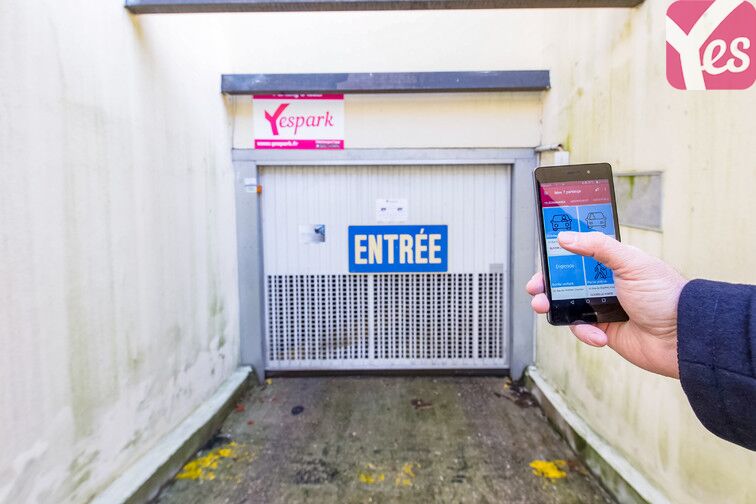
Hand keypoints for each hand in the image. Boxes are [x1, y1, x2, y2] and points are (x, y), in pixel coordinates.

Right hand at [526, 231, 687, 378]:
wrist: (683, 338)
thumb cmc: (666, 296)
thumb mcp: (631, 262)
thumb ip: (598, 246)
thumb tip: (566, 237)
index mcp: (613, 261)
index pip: (579, 251)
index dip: (558, 252)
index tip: (543, 254)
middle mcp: (605, 282)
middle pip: (566, 279)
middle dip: (547, 282)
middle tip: (536, 287)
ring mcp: (603, 306)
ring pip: (567, 304)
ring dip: (554, 306)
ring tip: (545, 308)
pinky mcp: (604, 329)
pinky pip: (581, 328)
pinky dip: (584, 331)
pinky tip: (597, 333)